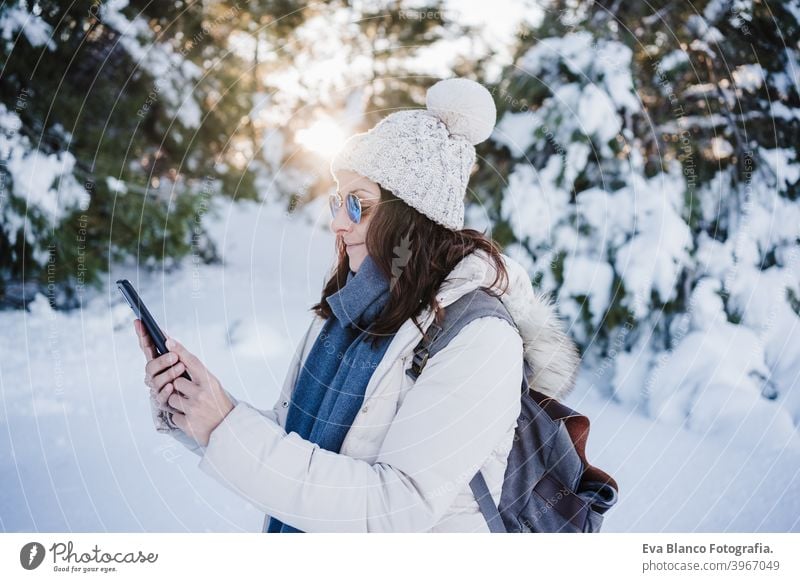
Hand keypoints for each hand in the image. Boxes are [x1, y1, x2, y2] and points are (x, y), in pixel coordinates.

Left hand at [134, 320, 234, 445]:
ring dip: (178, 402)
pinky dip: (180, 417)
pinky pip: (173, 415)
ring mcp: (194, 408)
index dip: (179, 350)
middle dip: (179, 387)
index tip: (167, 340)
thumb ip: (198, 376)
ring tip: (191, 407)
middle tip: (190, 394)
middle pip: (176, 381)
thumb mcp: (214, 386)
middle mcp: (202, 393)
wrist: (229, 430)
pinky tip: (192, 418)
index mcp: (210, 382)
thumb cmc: (218, 404)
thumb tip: (179, 362)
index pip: (192, 362)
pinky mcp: (187, 423)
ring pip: (171, 398)